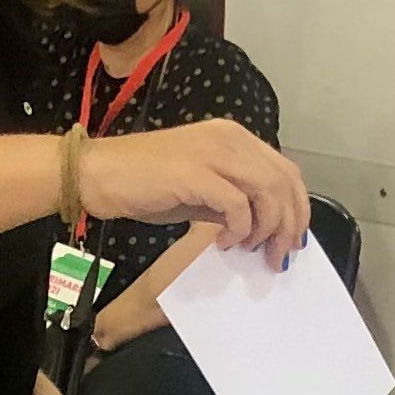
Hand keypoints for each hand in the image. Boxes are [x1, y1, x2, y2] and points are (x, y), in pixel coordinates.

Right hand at [81, 120, 308, 262]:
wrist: (96, 173)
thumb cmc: (143, 183)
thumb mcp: (199, 188)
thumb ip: (232, 198)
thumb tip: (260, 227)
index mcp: (233, 138)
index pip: (285, 171)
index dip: (298, 208)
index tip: (292, 241)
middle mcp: (230, 138)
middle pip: (284, 182)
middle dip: (288, 226)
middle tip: (277, 257)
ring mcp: (213, 153)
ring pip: (268, 192)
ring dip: (267, 230)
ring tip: (250, 251)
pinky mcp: (196, 173)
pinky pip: (238, 206)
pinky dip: (239, 230)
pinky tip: (222, 244)